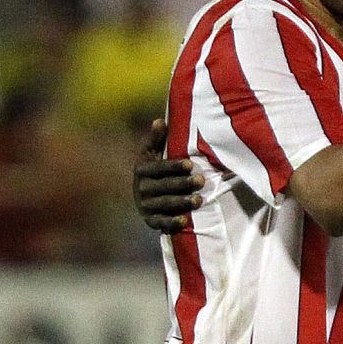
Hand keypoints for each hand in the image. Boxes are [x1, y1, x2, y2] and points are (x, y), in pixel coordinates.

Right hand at [133, 118, 200, 234]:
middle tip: (201, 180)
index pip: (158, 168)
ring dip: (181, 202)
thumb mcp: (152, 152)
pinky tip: (185, 221)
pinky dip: (171, 223)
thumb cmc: (156, 168)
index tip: (189, 164)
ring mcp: (145, 205)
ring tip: (199, 200)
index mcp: (141, 170)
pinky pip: (160, 222)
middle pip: (163, 187)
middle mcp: (141, 188)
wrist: (145, 194)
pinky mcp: (150, 220)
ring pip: (164, 204)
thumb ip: (156, 138)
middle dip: (183, 184)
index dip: (173, 166)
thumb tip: (160, 121)